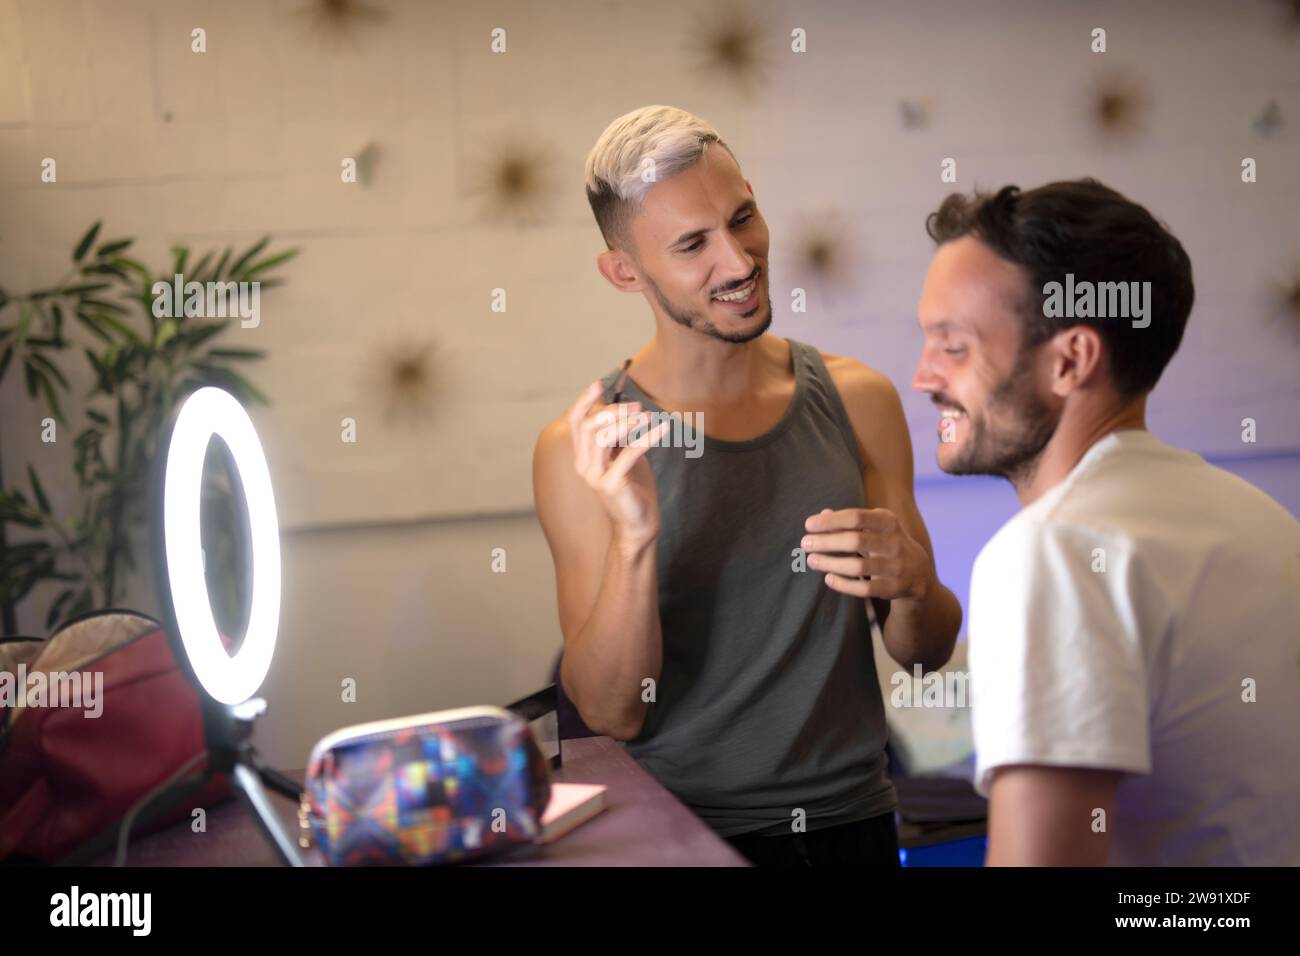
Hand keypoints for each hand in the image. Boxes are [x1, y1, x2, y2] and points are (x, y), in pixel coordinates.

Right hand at [566, 381, 669, 552]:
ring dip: (627, 422)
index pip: (575, 422)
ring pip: (603, 437)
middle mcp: (584, 466)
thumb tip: (627, 410)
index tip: (599, 384)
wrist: (638, 526)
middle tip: (638, 406)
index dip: (583, 401)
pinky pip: (628, 454)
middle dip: (613, 411)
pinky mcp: (612, 486)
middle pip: (589, 425)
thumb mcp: (625, 457)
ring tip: (649, 416)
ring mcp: (595, 477)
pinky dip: (646, 438)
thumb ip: (620, 437)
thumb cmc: (634, 490)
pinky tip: (662, 430)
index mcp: (583, 457)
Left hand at [800, 507, 932, 600]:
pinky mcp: (894, 588)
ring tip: (811, 560)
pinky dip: (844, 584)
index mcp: (889, 522)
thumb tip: (821, 515)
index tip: (808, 525)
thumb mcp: (874, 527)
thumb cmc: (886, 543)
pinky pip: (865, 589)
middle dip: (826, 542)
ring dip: (830, 563)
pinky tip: (828, 579)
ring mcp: (897, 567)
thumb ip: (849, 521)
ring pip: (858, 567)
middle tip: (804, 544)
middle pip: (855, 541)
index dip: (831, 521)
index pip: (856, 517)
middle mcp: (895, 543)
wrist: (919, 573)